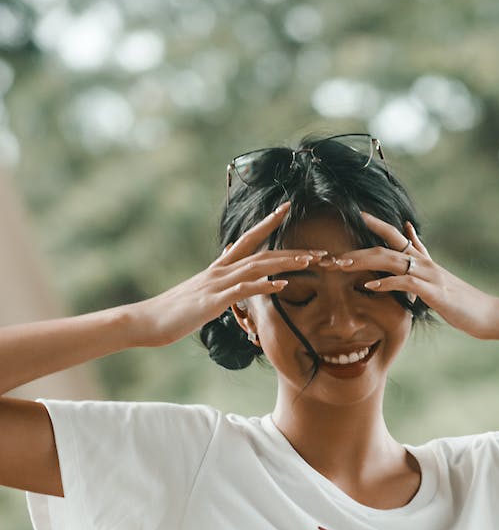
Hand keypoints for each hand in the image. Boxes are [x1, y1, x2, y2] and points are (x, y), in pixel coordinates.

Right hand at [129, 201, 325, 346]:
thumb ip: (220, 286)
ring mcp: (216, 284)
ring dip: (285, 264)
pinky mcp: (213, 301)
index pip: (248, 239)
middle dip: (291, 250)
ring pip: (257, 267)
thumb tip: (233, 281)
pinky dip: (264, 286)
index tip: (286, 208)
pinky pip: (243, 290)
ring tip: (310, 262)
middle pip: (261, 253)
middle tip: (319, 251)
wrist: (146, 321)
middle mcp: (220, 270)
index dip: (267, 223)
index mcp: (218, 267)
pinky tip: (282, 286)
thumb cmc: (175, 312)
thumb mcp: (202, 295)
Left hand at [336, 212, 498, 339]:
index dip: (375, 223)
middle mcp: (424, 262)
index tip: (356, 214)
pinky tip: (368, 287)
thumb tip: (408, 231)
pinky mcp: (433, 291)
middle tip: (330, 257)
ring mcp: (429, 275)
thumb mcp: (436, 273)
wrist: (486, 314)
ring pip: (390, 260)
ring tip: (341, 266)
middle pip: (384, 247)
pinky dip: (385, 283)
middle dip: (355, 252)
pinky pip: (405, 282)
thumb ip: (421, 252)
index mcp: (422, 259)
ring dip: (363, 262)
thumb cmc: (460, 299)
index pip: (395, 235)